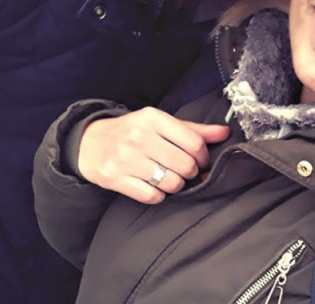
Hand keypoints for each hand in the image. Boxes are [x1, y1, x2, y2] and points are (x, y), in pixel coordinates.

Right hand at [78, 107, 229, 203]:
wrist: (89, 142)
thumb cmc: (132, 132)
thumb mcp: (160, 123)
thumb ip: (193, 130)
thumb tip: (224, 132)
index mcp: (153, 118)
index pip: (194, 142)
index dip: (203, 157)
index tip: (200, 161)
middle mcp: (139, 136)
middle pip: (185, 165)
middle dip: (190, 173)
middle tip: (185, 172)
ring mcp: (126, 158)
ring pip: (171, 183)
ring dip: (175, 185)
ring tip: (168, 178)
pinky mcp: (115, 178)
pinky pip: (151, 196)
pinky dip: (157, 195)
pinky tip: (152, 186)